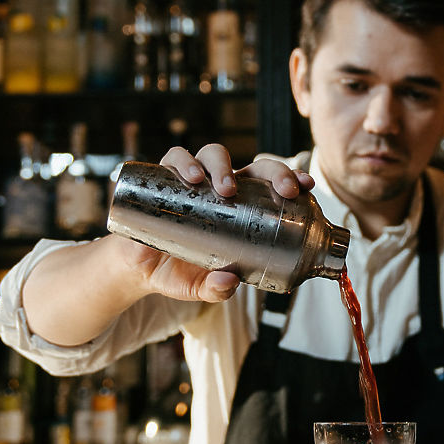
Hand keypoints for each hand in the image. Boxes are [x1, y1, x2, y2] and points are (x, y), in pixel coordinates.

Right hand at [116, 144, 316, 303]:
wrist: (136, 268)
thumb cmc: (178, 271)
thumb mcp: (198, 286)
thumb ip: (214, 289)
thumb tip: (230, 283)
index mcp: (240, 206)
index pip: (269, 184)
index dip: (289, 178)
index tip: (306, 186)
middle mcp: (219, 187)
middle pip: (250, 165)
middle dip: (271, 171)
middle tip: (281, 191)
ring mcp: (191, 180)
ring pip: (211, 154)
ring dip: (222, 166)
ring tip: (224, 189)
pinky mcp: (162, 178)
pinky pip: (172, 159)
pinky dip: (182, 162)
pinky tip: (189, 177)